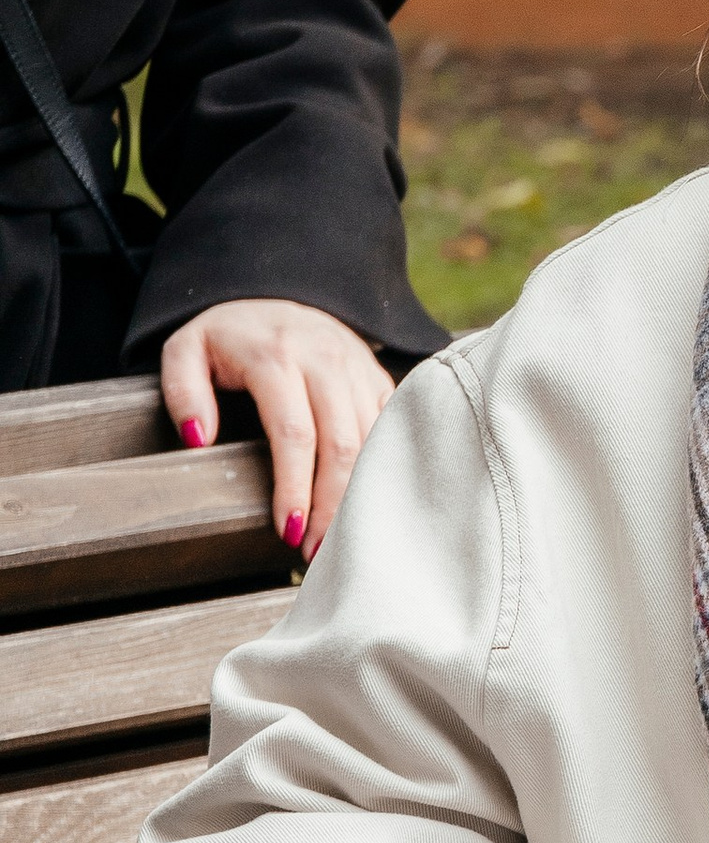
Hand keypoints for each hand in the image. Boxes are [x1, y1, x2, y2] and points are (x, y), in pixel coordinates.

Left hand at [160, 296, 393, 555]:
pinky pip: (392, 428)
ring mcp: (358, 368)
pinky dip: (385, 470)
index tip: (289, 530)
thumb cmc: (226, 336)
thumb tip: (197, 439)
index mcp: (277, 356)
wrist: (275, 291)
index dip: (295, 487)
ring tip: (343, 539)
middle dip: (332, 505)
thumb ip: (183, 393)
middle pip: (342, 443)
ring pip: (373, 441)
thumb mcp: (185, 351)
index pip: (294, 433)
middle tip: (317, 552)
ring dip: (360, 496)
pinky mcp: (378, 378)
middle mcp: (326, 360)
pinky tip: (370, 505)